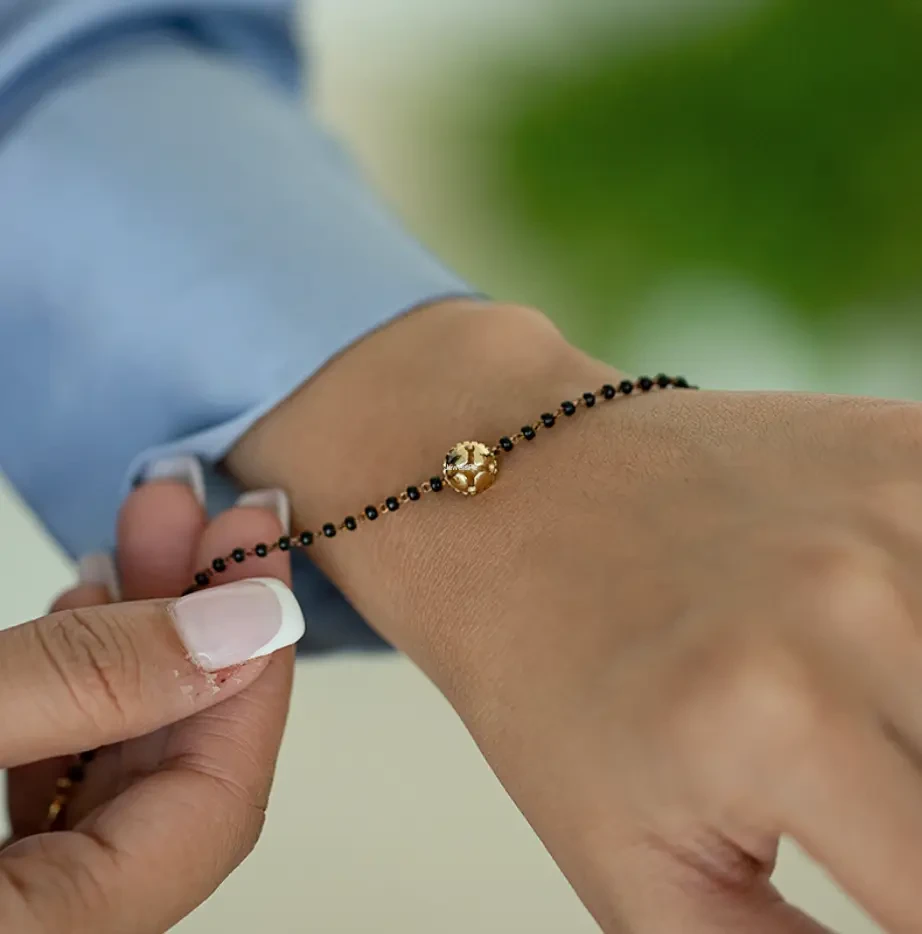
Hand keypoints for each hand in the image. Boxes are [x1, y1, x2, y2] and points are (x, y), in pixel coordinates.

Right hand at [2, 479, 300, 933]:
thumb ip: (91, 683)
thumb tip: (249, 626)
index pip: (217, 806)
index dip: (252, 675)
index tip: (262, 565)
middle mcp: (51, 924)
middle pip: (173, 769)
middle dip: (198, 627)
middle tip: (219, 524)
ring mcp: (17, 889)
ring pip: (115, 756)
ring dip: (138, 635)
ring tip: (151, 535)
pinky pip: (56, 763)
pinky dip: (79, 679)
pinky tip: (91, 605)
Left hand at [227, 300, 921, 932]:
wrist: (517, 497)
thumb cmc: (548, 671)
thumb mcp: (633, 865)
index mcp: (776, 721)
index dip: (905, 908)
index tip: (869, 879)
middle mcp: (852, 599)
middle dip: (907, 815)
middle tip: (833, 785)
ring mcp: (890, 503)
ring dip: (921, 718)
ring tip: (842, 713)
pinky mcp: (903, 443)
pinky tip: (866, 632)